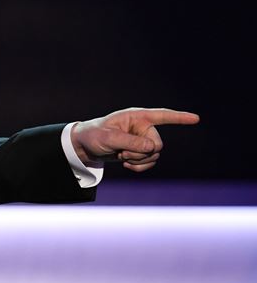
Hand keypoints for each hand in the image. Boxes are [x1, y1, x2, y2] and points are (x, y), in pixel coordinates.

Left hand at [71, 107, 199, 172]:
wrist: (86, 146)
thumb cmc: (94, 135)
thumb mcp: (109, 138)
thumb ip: (131, 142)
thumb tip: (152, 148)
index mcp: (137, 117)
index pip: (162, 116)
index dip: (179, 118)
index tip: (196, 118)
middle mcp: (143, 127)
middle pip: (157, 145)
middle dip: (141, 153)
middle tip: (123, 153)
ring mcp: (143, 139)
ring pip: (154, 155)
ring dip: (138, 160)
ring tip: (122, 156)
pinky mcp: (141, 151)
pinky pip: (150, 162)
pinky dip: (139, 166)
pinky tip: (126, 164)